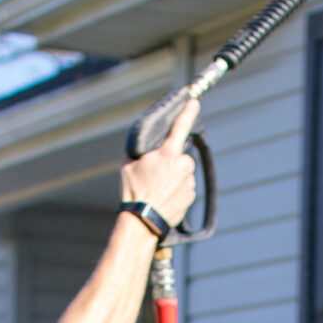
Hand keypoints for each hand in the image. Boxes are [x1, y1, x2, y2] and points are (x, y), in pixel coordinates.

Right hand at [120, 102, 198, 230]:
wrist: (143, 221)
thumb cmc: (133, 192)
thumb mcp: (127, 165)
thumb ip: (138, 152)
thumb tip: (142, 150)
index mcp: (168, 153)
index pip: (181, 127)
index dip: (188, 112)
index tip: (194, 101)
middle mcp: (183, 165)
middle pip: (181, 156)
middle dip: (171, 162)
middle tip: (155, 174)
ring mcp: (189, 181)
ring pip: (184, 173)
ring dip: (174, 177)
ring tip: (158, 189)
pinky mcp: (191, 195)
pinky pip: (186, 187)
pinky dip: (177, 190)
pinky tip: (165, 198)